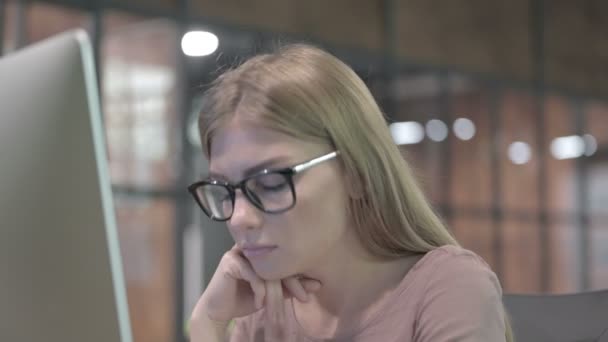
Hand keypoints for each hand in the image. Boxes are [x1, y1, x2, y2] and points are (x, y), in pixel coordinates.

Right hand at [190, 245, 321, 324]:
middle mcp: (252, 247)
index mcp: (263, 250)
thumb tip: (317, 284)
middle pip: (280, 262)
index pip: (287, 258)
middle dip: (294, 282)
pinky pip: (253, 275)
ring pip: (267, 269)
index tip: (316, 286)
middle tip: (304, 297)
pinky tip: (259, 303)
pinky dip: (259, 291)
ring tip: (275, 304)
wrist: (220, 309)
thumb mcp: (272, 292)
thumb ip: (290, 287)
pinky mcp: (230, 261)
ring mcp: (240, 252)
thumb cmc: (245, 297)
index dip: (301, 274)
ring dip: (275, 290)